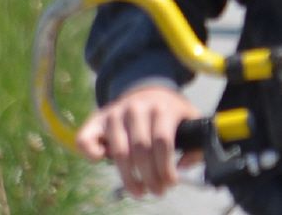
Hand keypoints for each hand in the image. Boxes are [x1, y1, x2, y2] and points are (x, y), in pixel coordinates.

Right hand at [76, 83, 200, 198]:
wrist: (147, 89)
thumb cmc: (169, 112)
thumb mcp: (190, 118)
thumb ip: (195, 141)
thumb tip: (184, 165)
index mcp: (162, 107)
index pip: (162, 142)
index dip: (165, 167)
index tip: (170, 183)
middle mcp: (136, 108)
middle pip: (140, 151)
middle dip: (149, 177)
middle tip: (155, 191)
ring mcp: (115, 112)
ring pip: (119, 151)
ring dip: (128, 177)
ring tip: (138, 190)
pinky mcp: (97, 118)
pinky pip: (86, 139)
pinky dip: (90, 153)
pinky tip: (101, 162)